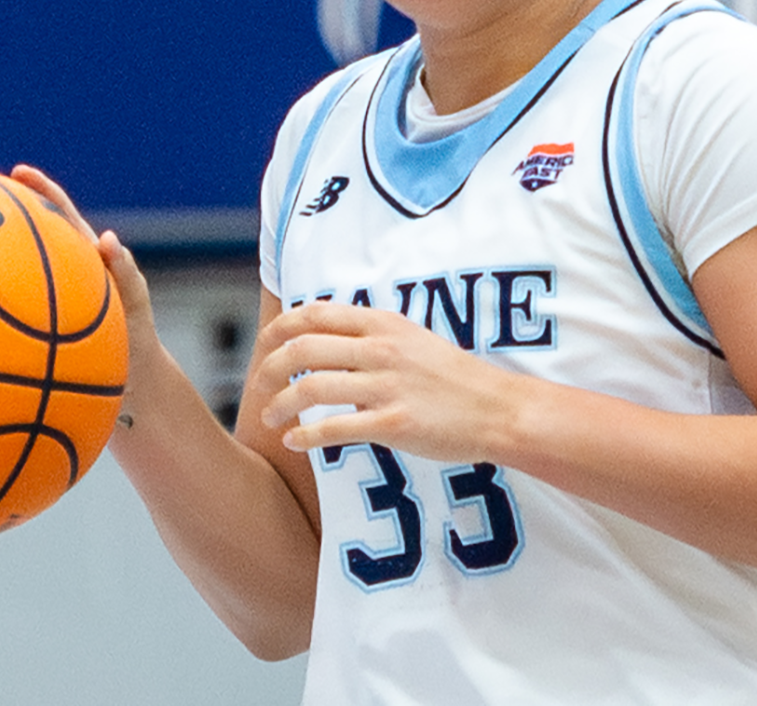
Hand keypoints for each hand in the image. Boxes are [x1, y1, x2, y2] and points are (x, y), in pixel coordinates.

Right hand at [0, 155, 159, 371]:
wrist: (125, 370)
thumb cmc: (132, 330)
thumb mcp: (131, 297)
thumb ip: (123, 270)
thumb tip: (106, 239)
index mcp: (76, 250)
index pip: (54, 208)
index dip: (37, 187)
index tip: (18, 171)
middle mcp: (48, 262)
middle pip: (11, 219)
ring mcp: (31, 286)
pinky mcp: (21, 312)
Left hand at [252, 300, 525, 462]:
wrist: (498, 409)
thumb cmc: (455, 378)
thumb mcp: (414, 340)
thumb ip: (375, 336)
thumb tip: (332, 339)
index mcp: (384, 324)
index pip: (316, 313)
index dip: (280, 327)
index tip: (264, 344)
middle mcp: (381, 349)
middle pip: (304, 348)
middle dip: (270, 367)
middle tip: (258, 386)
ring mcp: (386, 386)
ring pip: (312, 387)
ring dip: (280, 404)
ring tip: (270, 417)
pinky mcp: (393, 422)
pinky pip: (335, 428)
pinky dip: (306, 436)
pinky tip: (294, 442)